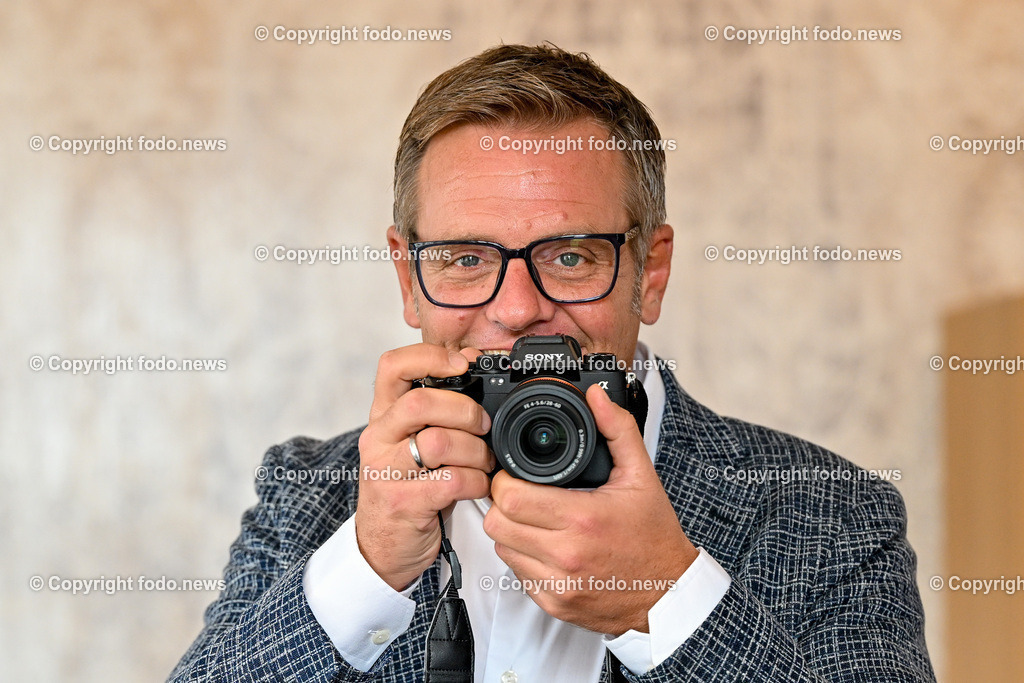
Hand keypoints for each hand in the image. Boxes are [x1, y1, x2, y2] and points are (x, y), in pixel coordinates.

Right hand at [354, 343, 493, 590]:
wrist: (384, 546)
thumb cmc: (409, 486)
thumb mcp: (415, 442)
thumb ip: (438, 409)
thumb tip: (476, 364)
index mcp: (384, 416)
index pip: (392, 366)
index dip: (430, 356)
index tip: (462, 364)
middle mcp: (378, 438)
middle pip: (421, 403)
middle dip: (465, 411)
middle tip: (483, 426)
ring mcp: (385, 471)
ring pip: (439, 442)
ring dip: (476, 451)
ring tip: (484, 462)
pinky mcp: (402, 502)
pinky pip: (451, 481)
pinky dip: (476, 482)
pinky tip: (477, 487)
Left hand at [484, 384, 698, 634]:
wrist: (668, 594)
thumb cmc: (654, 536)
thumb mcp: (641, 475)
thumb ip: (617, 429)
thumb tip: (597, 396)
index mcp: (583, 518)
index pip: (511, 497)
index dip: (505, 480)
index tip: (516, 475)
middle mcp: (566, 554)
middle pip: (497, 522)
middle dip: (502, 503)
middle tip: (521, 494)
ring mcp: (558, 583)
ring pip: (502, 548)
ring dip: (511, 530)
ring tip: (536, 518)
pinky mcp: (554, 603)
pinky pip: (517, 574)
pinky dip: (524, 557)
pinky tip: (546, 545)